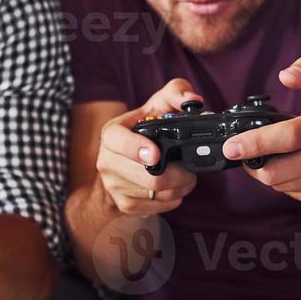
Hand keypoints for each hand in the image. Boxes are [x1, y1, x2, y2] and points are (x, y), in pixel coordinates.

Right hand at [94, 78, 199, 215]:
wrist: (127, 159)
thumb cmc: (146, 129)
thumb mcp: (158, 104)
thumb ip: (176, 92)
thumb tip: (192, 100)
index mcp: (112, 133)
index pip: (115, 140)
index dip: (135, 148)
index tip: (155, 154)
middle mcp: (107, 161)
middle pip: (148, 177)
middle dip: (179, 172)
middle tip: (190, 166)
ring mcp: (114, 185)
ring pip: (157, 194)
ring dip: (181, 186)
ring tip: (186, 175)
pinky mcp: (124, 204)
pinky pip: (157, 207)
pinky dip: (174, 198)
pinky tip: (176, 187)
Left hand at [221, 56, 300, 207]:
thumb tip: (286, 75)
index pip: (290, 136)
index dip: (256, 142)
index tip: (231, 146)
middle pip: (277, 170)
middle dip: (253, 161)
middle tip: (243, 148)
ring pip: (279, 184)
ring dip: (266, 171)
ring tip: (272, 154)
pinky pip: (290, 193)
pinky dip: (283, 181)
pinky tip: (291, 166)